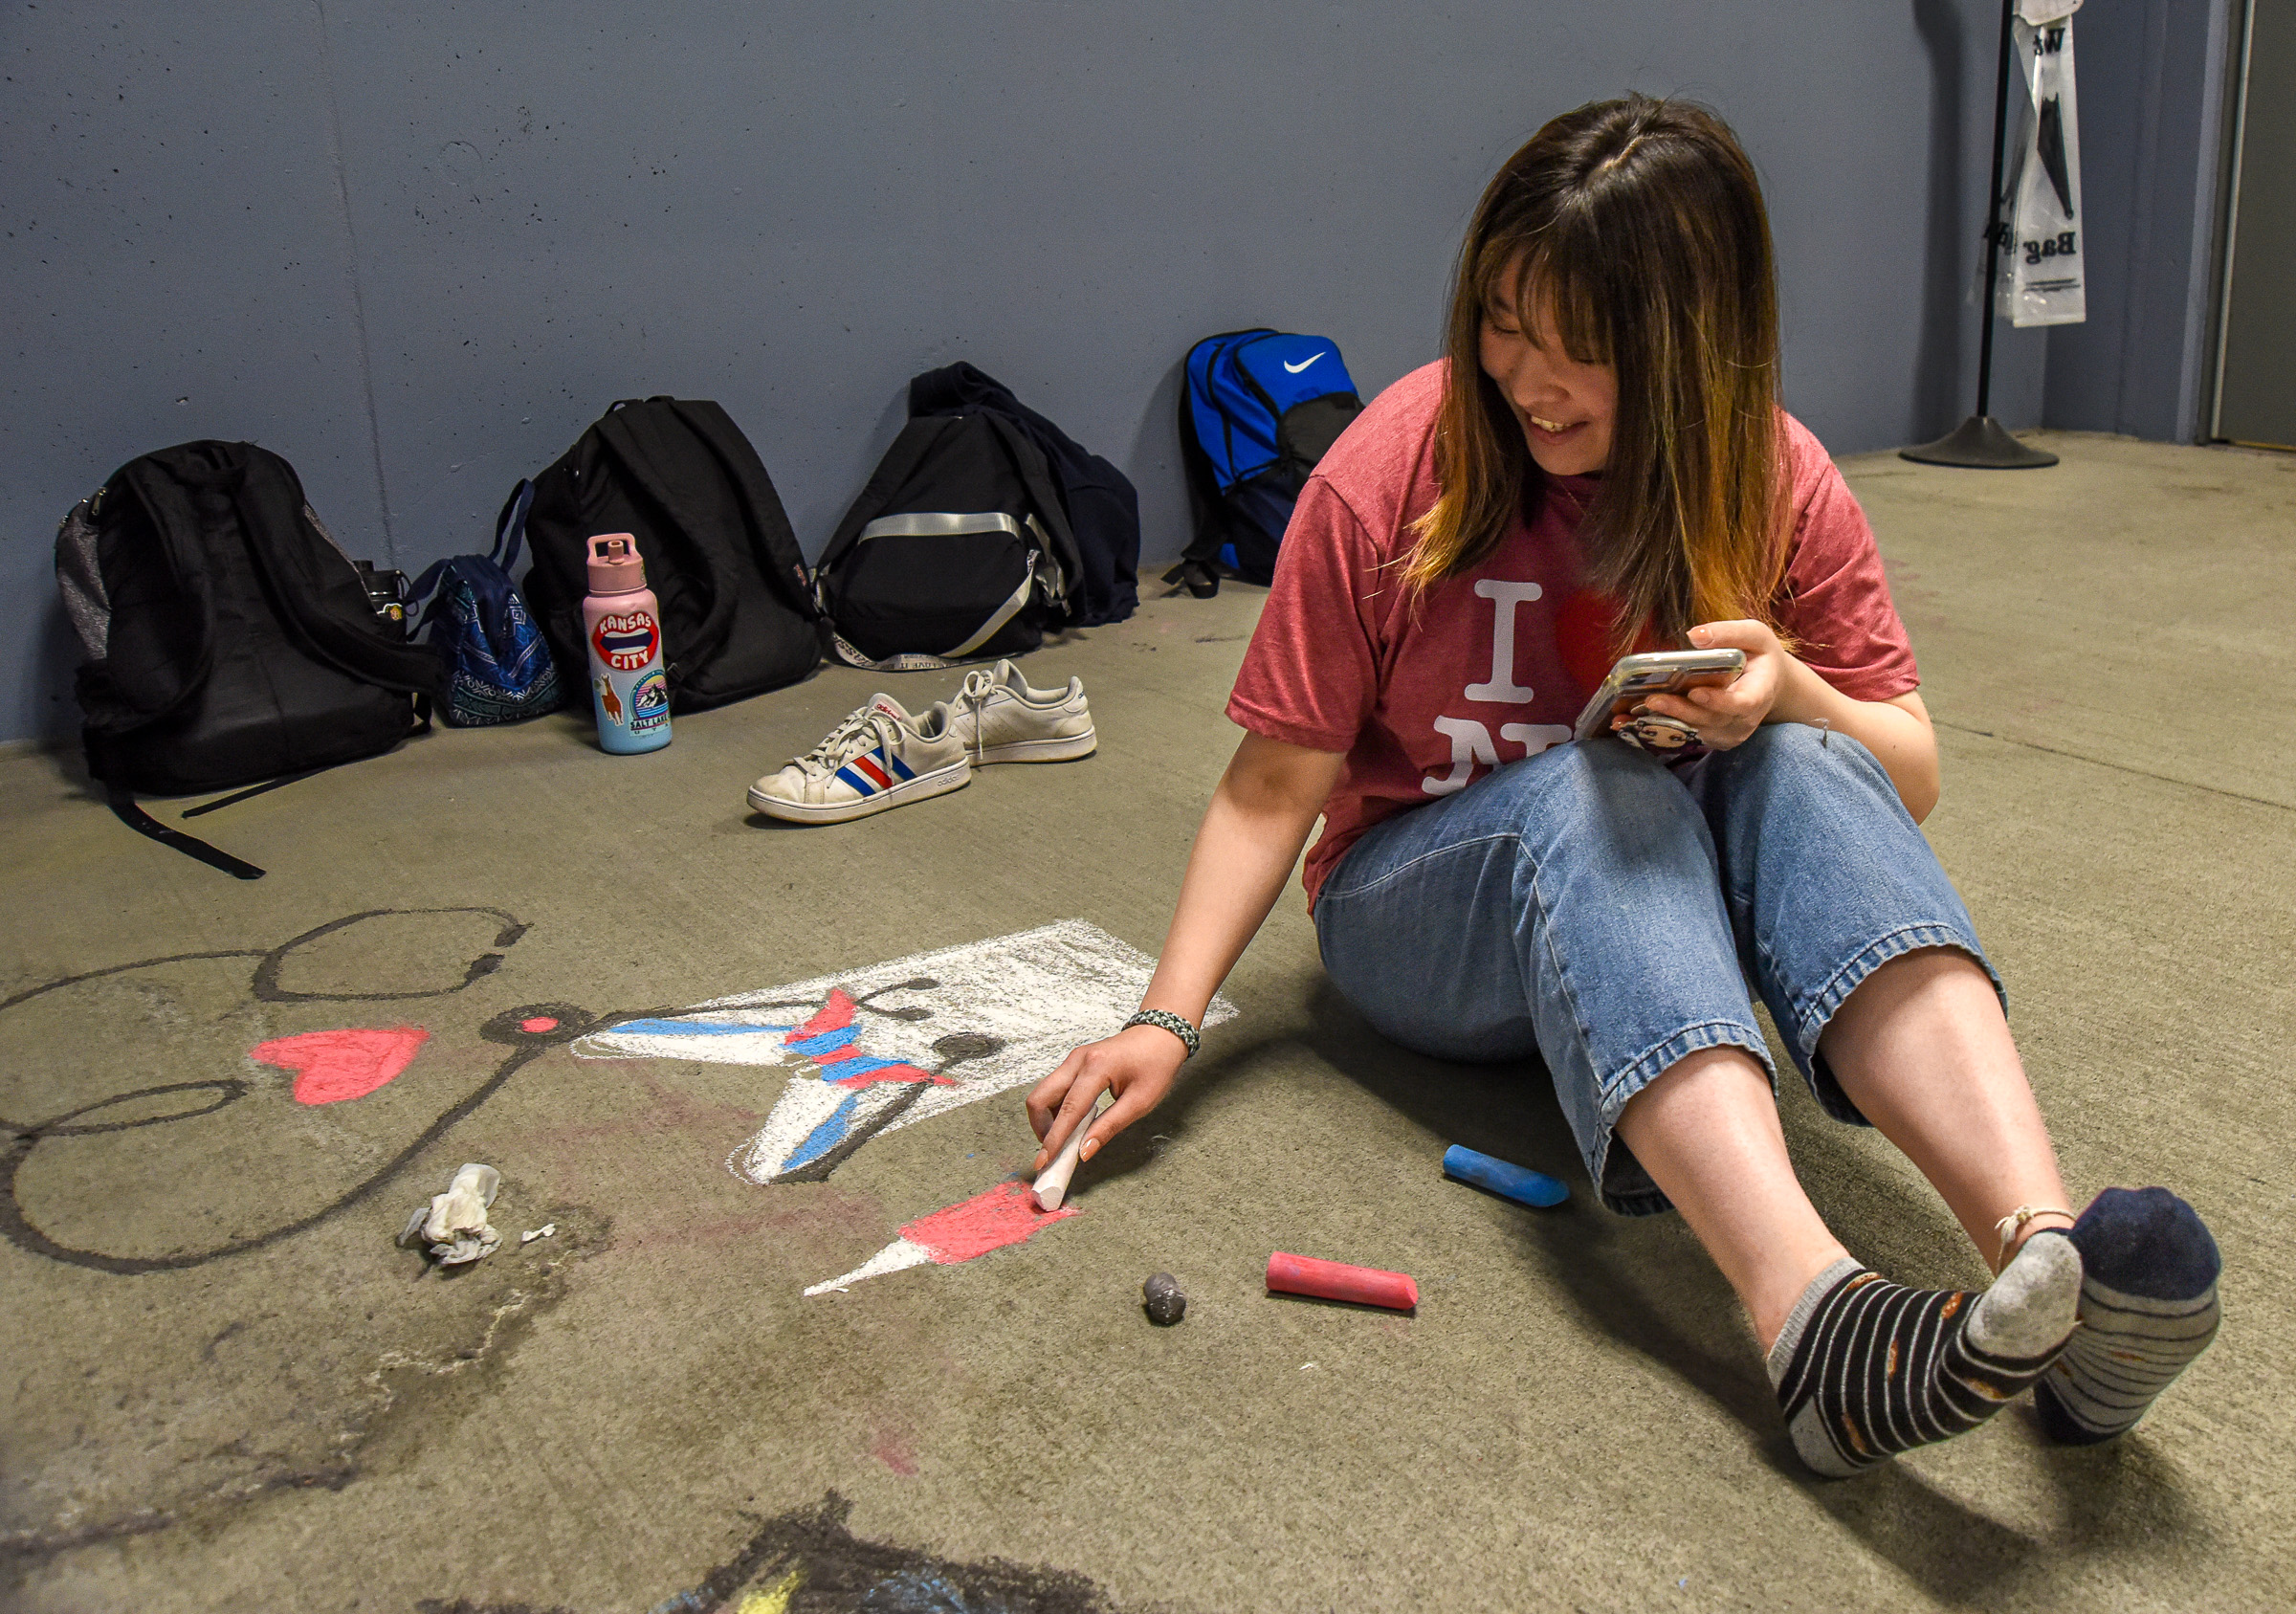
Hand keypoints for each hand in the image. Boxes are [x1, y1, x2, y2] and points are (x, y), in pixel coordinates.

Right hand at [1025, 1023, 1187, 1172]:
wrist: (1161, 1034)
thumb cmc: (1156, 1064)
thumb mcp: (1140, 1102)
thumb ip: (1109, 1127)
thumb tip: (1084, 1151)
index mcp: (1096, 1067)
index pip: (1068, 1109)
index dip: (1054, 1139)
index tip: (1044, 1161)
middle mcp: (1078, 1060)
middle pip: (1040, 1097)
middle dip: (1041, 1128)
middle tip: (1054, 1149)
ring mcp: (1073, 1059)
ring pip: (1043, 1093)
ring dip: (1046, 1119)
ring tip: (1065, 1138)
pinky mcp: (1074, 1063)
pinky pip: (1053, 1088)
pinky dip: (1056, 1109)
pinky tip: (1071, 1122)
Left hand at [1638, 620, 1788, 749]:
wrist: (1768, 684)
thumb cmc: (1760, 656)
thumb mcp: (1754, 636)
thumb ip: (1729, 633)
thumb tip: (1695, 635)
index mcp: (1758, 694)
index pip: (1740, 705)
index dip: (1718, 702)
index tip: (1696, 692)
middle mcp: (1743, 721)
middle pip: (1709, 720)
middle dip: (1679, 711)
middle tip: (1651, 700)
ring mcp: (1726, 734)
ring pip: (1693, 731)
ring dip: (1663, 722)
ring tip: (1633, 711)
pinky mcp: (1709, 738)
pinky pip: (1683, 736)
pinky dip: (1657, 728)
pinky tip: (1630, 721)